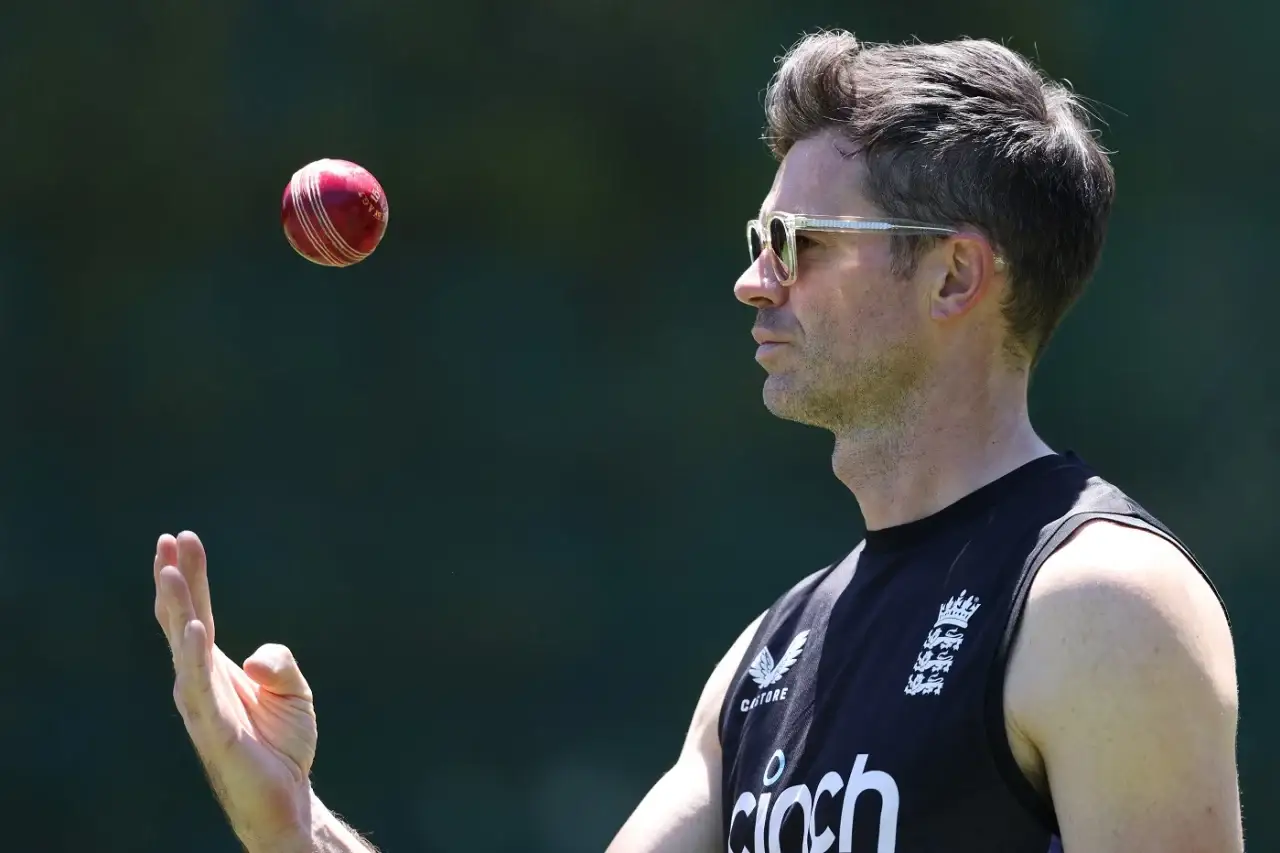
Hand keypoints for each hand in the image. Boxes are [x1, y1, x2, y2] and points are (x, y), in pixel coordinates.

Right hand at [154, 531, 317, 851]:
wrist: (285, 795)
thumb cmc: (282, 744)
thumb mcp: (294, 690)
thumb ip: (279, 663)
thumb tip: (255, 659)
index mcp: (216, 666)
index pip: (199, 611)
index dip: (191, 576)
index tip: (182, 537)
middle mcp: (200, 680)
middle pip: (182, 620)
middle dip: (173, 581)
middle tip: (165, 540)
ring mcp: (201, 703)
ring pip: (182, 648)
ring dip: (175, 609)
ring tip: (168, 573)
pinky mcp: (213, 728)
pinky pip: (199, 687)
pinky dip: (193, 656)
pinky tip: (193, 628)